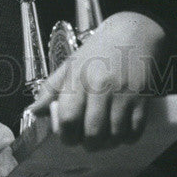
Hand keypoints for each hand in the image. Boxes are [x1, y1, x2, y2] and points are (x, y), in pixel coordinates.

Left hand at [27, 11, 166, 149]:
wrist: (132, 33)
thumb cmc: (98, 51)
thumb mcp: (70, 64)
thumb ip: (50, 89)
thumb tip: (34, 111)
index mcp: (78, 78)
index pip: (68, 119)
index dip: (66, 135)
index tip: (69, 135)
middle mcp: (101, 85)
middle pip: (92, 134)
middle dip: (88, 144)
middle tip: (87, 138)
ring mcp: (123, 92)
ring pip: (114, 136)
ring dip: (108, 142)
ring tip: (104, 135)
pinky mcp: (142, 97)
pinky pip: (135, 131)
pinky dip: (127, 137)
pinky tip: (122, 129)